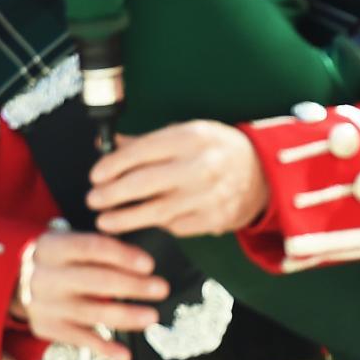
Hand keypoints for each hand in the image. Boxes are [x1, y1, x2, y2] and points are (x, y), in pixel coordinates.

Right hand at [13, 231, 168, 359]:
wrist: (8, 281)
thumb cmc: (56, 258)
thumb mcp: (67, 241)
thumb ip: (100, 249)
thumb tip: (143, 264)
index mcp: (53, 247)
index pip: (92, 248)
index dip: (123, 256)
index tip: (149, 264)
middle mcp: (46, 276)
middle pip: (95, 281)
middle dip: (132, 286)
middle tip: (161, 289)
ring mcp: (45, 305)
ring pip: (91, 313)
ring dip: (125, 316)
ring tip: (151, 317)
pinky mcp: (46, 328)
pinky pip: (79, 340)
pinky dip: (104, 348)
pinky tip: (125, 354)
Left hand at [84, 121, 267, 237]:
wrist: (266, 173)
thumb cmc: (219, 150)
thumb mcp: (189, 133)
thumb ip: (149, 141)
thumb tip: (110, 145)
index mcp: (193, 137)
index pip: (142, 151)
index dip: (113, 165)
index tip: (95, 175)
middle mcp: (201, 165)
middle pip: (144, 183)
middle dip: (111, 194)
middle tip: (93, 199)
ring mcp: (209, 195)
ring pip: (155, 212)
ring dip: (124, 218)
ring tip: (105, 221)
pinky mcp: (214, 219)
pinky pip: (175, 226)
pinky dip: (156, 225)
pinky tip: (144, 222)